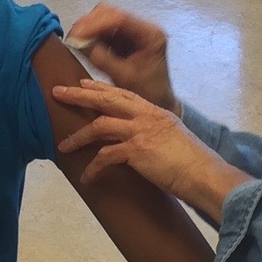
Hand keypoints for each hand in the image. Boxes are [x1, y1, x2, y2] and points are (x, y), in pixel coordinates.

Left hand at [52, 81, 248, 219]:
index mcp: (154, 111)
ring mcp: (140, 131)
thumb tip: (143, 142)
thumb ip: (155, 133)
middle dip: (79, 95)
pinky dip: (93, 168)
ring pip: (100, 126)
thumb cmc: (193, 160)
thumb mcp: (173, 137)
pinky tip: (87, 178)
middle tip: (57, 92)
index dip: (101, 87)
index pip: (123, 93)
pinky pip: (105, 157)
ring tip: (63, 146)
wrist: (203, 172)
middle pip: (106, 99)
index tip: (83, 83)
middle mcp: (145, 116)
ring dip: (78, 136)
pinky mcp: (136, 151)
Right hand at [66, 4, 176, 111]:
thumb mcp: (124, 77)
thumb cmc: (148, 93)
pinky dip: (88, 35)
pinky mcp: (122, 38)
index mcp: (150, 34)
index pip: (120, 18)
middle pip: (109, 13)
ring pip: (102, 18)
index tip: (76, 34)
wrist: (158, 102)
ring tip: (73, 41)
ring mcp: (131, 31)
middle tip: (71, 38)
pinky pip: (101, 30)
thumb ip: (103, 59)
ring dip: (86, 28)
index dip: (95, 24)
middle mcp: (141, 27)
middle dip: (88, 24)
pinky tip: (79, 44)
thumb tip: (79, 43)